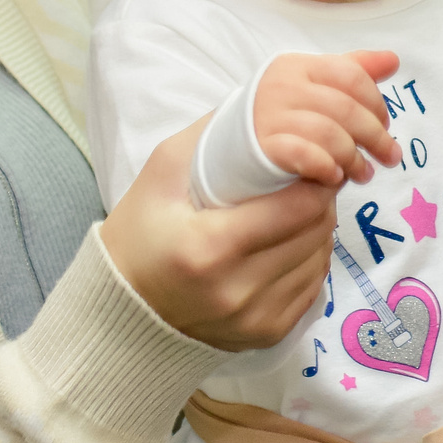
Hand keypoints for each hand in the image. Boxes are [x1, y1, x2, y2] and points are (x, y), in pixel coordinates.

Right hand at [99, 119, 340, 350]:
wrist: (123, 308)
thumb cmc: (141, 232)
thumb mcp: (162, 172)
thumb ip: (215, 136)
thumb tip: (270, 108)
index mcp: (209, 249)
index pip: (297, 208)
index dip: (314, 177)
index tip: (312, 160)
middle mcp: (236, 291)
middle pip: (314, 231)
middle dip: (319, 199)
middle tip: (307, 179)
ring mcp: (255, 318)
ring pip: (319, 257)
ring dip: (317, 228)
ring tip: (296, 210)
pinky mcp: (268, 334)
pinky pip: (312, 286)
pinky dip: (309, 259)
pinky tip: (289, 243)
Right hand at [254, 51, 402, 185]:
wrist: (236, 142)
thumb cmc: (288, 111)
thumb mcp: (317, 84)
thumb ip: (354, 70)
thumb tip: (392, 60)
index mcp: (299, 65)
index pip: (352, 77)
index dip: (377, 103)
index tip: (387, 124)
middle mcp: (283, 86)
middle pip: (345, 108)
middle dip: (375, 136)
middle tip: (390, 157)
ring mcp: (270, 115)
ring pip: (329, 134)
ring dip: (354, 158)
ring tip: (365, 174)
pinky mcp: (263, 146)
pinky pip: (304, 154)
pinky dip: (326, 167)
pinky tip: (336, 177)